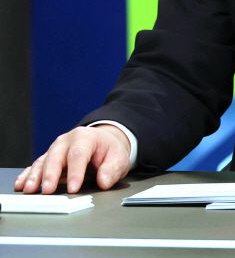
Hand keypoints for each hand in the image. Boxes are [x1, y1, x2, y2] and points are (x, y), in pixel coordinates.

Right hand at [14, 125, 130, 194]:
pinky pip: (36, 165)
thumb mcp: (118, 157)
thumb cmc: (109, 150)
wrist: (103, 142)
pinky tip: (22, 184)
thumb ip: (112, 169)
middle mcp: (67, 141)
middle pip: (57, 156)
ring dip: (35, 176)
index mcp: (86, 137)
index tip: (74, 188)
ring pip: (43, 161)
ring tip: (30, 189)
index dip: (76, 171)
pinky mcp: (49, 158)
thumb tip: (104, 181)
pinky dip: (28, 175)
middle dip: (51, 174)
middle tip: (48, 190)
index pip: (79, 154)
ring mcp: (56, 149)